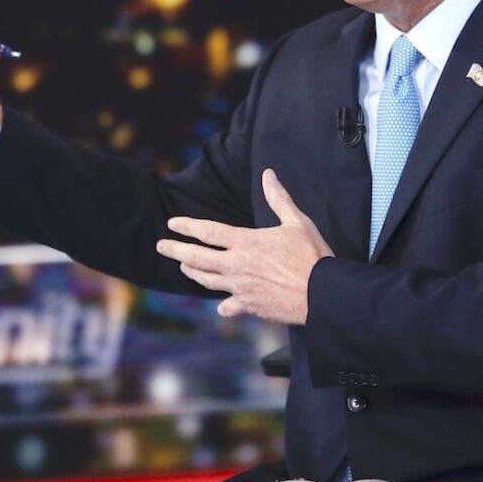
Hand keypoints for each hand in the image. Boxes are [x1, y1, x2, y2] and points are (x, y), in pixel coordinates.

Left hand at [158, 169, 333, 324]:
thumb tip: (269, 174)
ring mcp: (240, 287)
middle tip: (161, 246)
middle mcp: (236, 265)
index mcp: (246, 242)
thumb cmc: (312, 255)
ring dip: (192, 272)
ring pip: (206, 280)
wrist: (321, 293)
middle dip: (175, 250)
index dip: (188, 226)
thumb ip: (278, 198)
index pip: (208, 231)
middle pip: (196, 257)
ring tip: (184, 266)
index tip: (172, 223)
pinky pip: (227, 306)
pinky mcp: (249, 306)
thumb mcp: (297, 222)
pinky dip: (223, 305)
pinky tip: (221, 305)